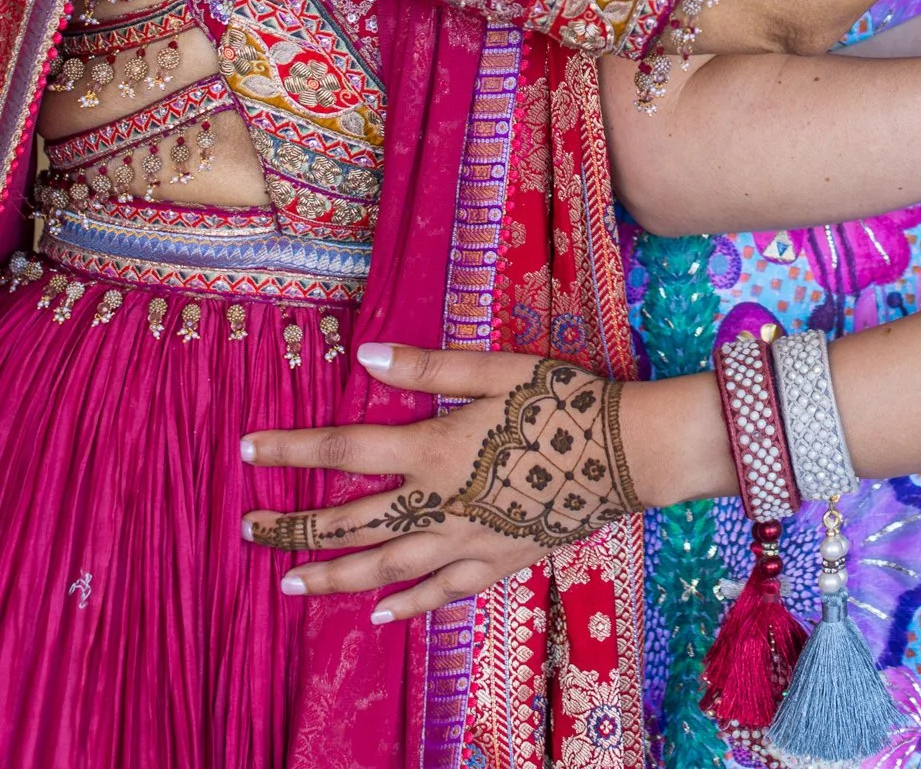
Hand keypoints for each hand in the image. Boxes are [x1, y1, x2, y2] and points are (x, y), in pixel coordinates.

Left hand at [241, 350, 638, 623]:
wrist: (626, 453)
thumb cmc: (562, 399)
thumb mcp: (497, 368)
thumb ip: (430, 367)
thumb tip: (367, 355)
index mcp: (433, 449)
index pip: (343, 450)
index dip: (291, 449)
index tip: (247, 450)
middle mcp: (437, 505)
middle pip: (349, 521)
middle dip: (294, 528)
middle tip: (249, 532)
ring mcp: (464, 542)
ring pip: (383, 567)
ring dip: (332, 576)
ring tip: (290, 584)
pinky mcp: (494, 562)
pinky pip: (439, 593)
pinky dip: (406, 605)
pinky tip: (380, 613)